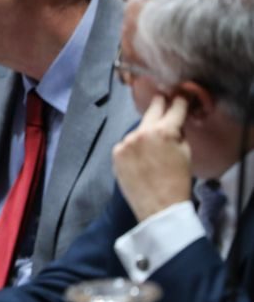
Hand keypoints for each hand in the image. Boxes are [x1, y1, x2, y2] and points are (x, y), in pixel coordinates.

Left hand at [112, 95, 192, 221]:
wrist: (159, 207)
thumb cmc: (178, 181)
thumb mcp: (186, 153)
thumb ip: (178, 133)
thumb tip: (174, 120)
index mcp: (165, 131)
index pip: (173, 107)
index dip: (178, 99)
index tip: (178, 93)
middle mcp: (142, 132)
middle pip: (152, 110)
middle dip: (159, 105)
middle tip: (162, 98)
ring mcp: (126, 141)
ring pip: (138, 130)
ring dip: (144, 133)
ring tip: (151, 148)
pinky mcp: (116, 152)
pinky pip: (127, 144)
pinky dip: (133, 147)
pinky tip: (140, 160)